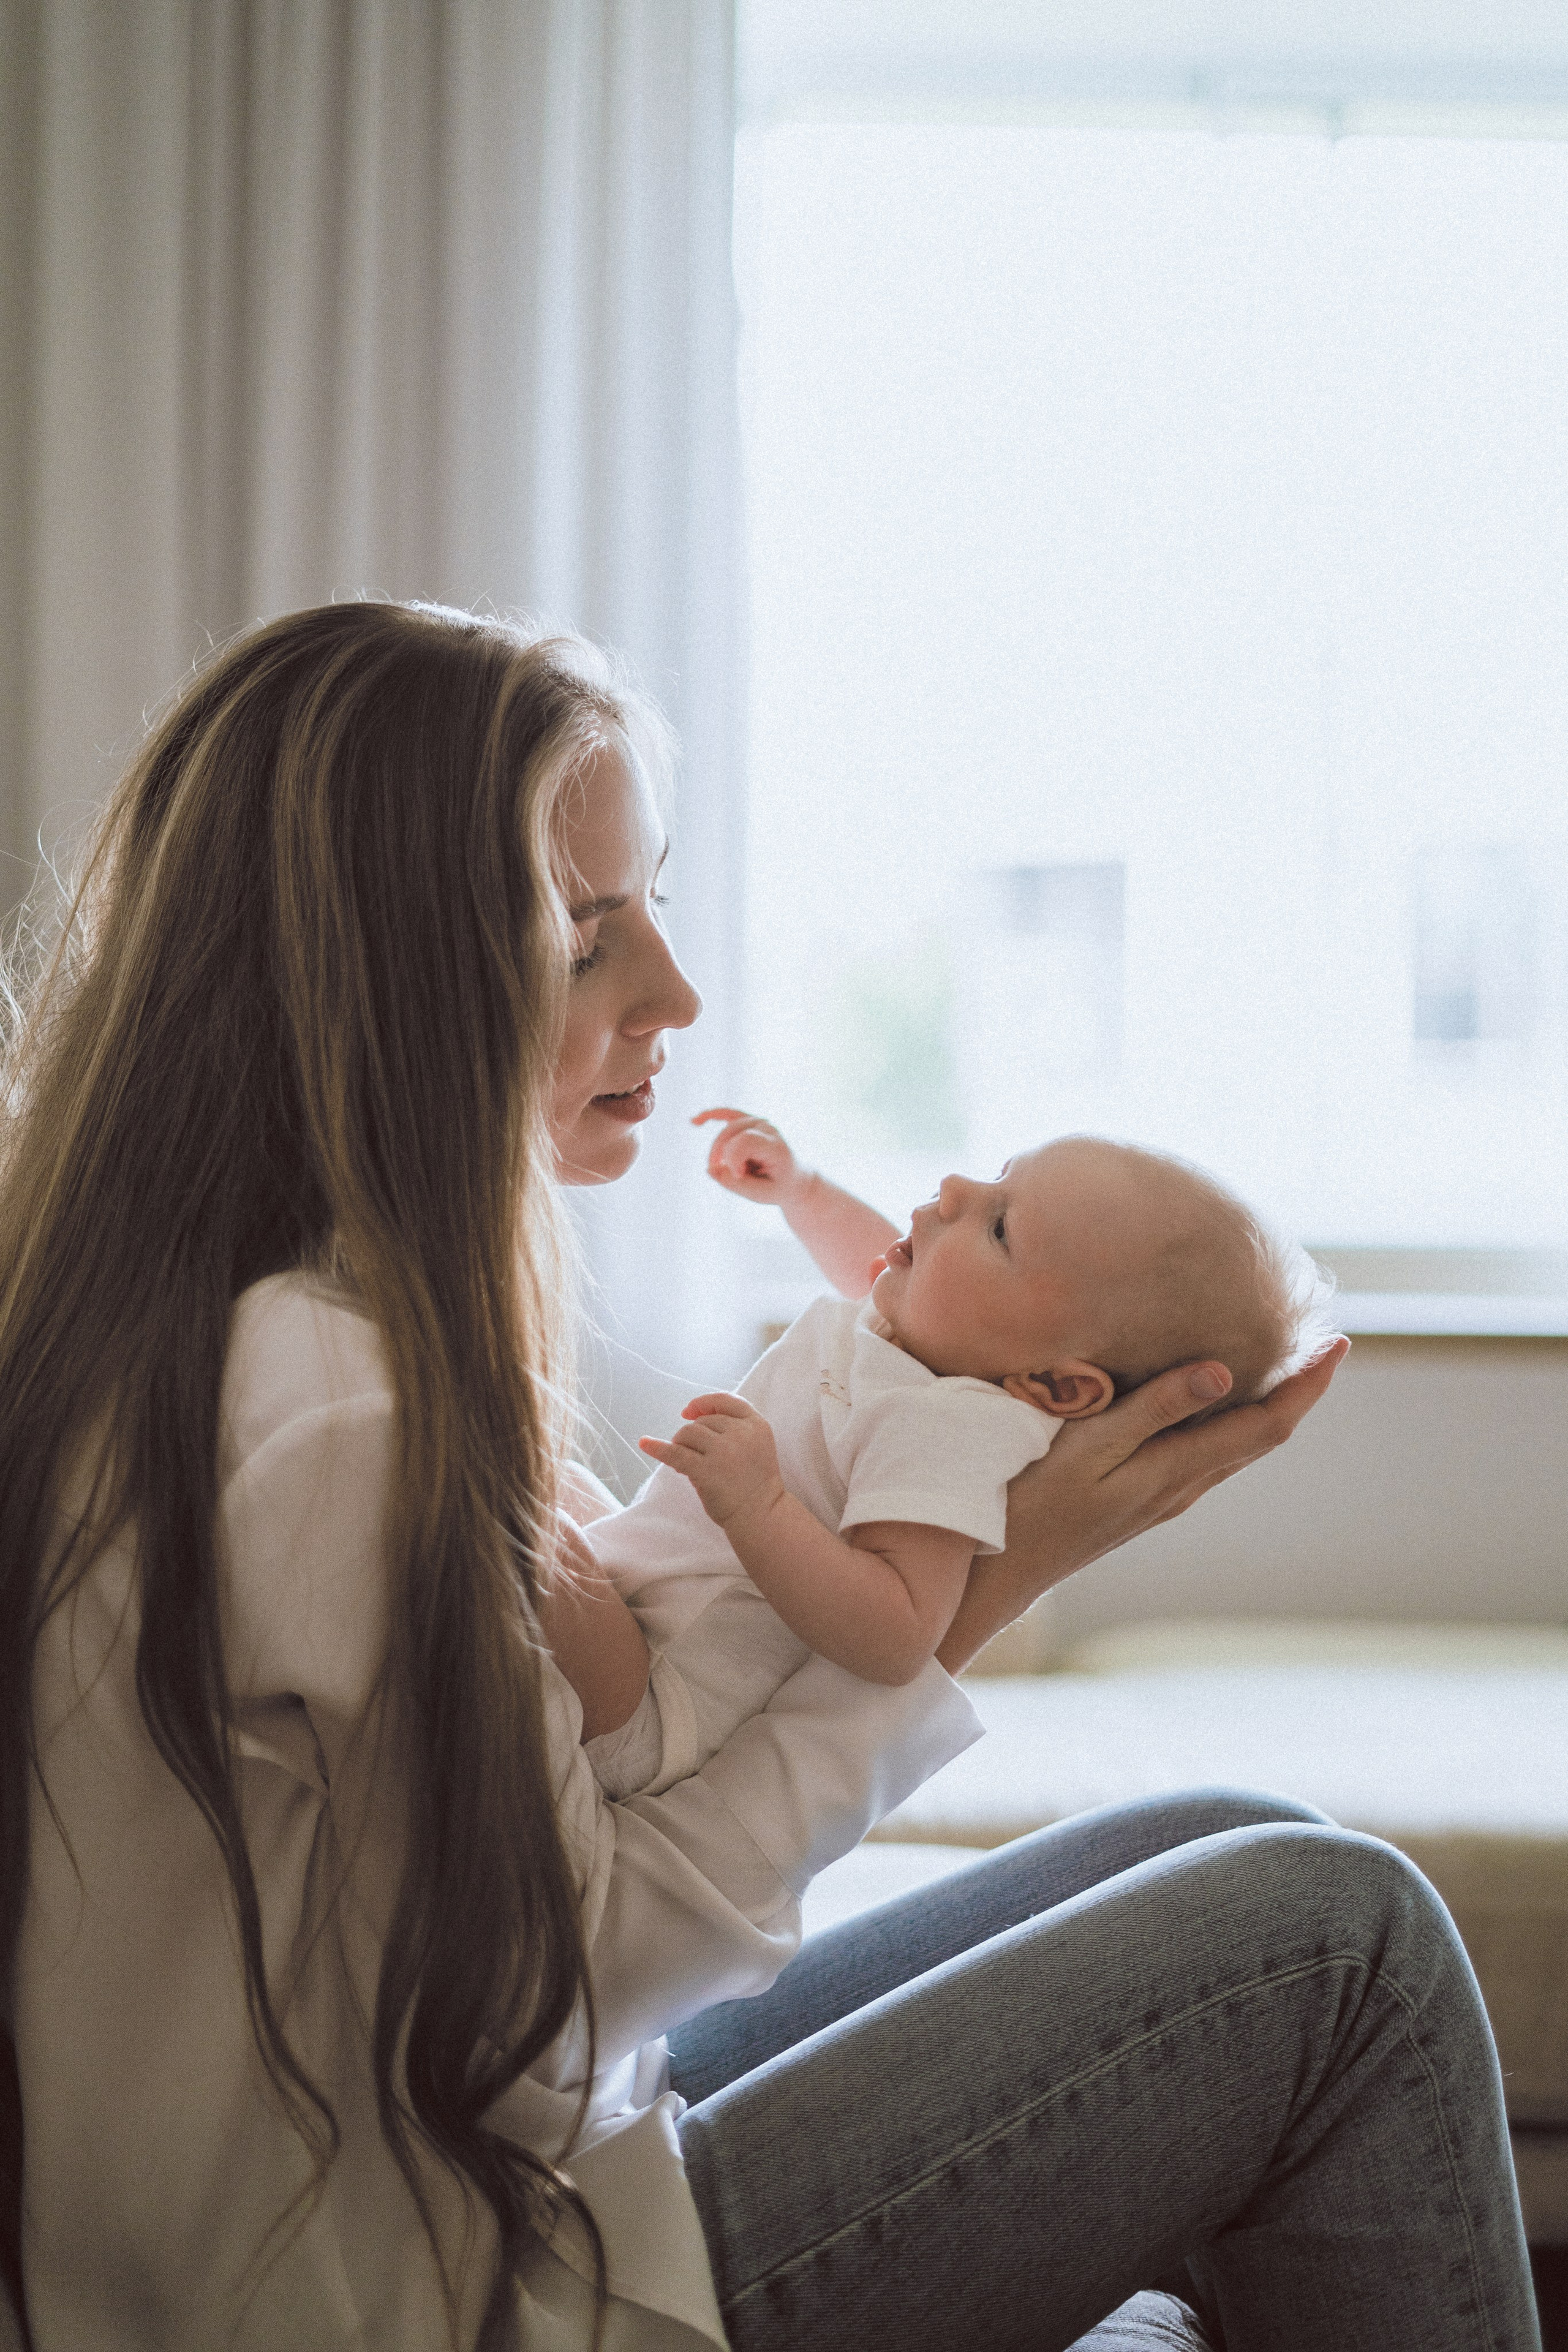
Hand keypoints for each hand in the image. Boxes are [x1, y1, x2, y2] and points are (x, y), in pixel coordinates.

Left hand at [639, 1392, 785, 1531]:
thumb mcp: (755, 1445)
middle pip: (703, 1421)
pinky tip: (644, 1443)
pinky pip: (675, 1453)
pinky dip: (657, 1447)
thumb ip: (731, 1429)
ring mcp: (724, 1451)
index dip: (704, 1403)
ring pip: (688, 1432)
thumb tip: (689, 1419)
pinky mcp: (706, 1470)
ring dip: (681, 1444)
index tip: (689, 1411)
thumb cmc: (754, 1482)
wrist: (761, 1514)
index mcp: (757, 1425)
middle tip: (694, 1457)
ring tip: (686, 1464)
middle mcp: (741, 1433)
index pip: (726, 1400)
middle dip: (693, 1436)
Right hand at [692, 1107, 808, 1207]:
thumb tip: (709, 1169)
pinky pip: (726, 1113)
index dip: (733, 1160)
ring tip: (735, 1168)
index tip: (739, 1176)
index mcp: (776, 1146)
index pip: (745, 1141)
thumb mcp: (760, 1194)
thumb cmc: (778, 1186)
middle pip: (731, 1137)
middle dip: (725, 1159)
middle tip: (735, 1177)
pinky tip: (693, 1121)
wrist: (794, 1177)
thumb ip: (735, 1184)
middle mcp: (769, 1128)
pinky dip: (710, 1115)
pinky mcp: (748, 1120)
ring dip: (721, 1153)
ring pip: (725, 1131)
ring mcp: (759, 1122)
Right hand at [936, 1340, 1348, 1672]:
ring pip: (1234, 1445)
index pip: (1265, 1426)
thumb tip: (1224, 1373)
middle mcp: (1180, 1487)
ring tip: (1281, 1359)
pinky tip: (1213, 1396)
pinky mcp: (1138, 1496)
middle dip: (1297, 1388)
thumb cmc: (1030, 1502)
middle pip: (1260, 1435)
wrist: (997, 1573)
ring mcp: (1161, 1496)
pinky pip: (1202, 1451)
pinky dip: (1226, 1417)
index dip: (1307, 1386)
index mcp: (1176, 1472)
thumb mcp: (1088, 1447)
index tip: (1339, 1342)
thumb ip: (1153, 1408)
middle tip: (1321, 1337)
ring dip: (1265, 1403)